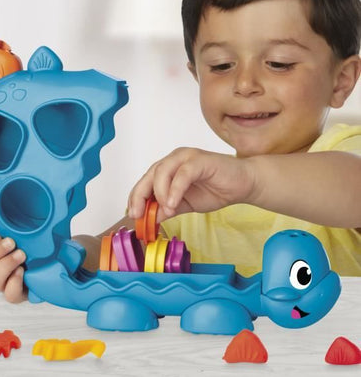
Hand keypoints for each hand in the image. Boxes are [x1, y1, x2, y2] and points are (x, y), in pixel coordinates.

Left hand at [127, 147, 254, 220]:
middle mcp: (175, 159)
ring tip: (166, 209)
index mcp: (169, 168)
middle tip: (139, 213)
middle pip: (150, 174)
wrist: (243, 184)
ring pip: (162, 170)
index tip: (133, 215)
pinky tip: (174, 204)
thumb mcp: (185, 204)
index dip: (136, 197)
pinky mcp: (200, 160)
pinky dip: (175, 189)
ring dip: (160, 193)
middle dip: (141, 195)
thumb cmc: (216, 190)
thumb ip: (168, 209)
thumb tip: (150, 218)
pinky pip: (182, 173)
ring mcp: (187, 157)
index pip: (146, 180)